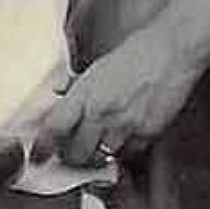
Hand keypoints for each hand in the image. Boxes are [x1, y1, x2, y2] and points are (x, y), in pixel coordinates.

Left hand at [32, 18, 202, 168]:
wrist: (171, 50)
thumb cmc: (136, 53)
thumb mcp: (99, 67)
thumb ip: (80, 87)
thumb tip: (62, 96)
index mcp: (85, 92)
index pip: (55, 128)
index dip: (43, 147)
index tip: (38, 156)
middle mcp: (101, 112)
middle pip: (76, 154)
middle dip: (74, 156)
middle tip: (76, 152)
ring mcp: (125, 125)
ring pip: (103, 158)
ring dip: (101, 155)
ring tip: (104, 142)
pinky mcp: (147, 133)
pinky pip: (131, 154)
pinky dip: (127, 150)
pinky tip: (128, 135)